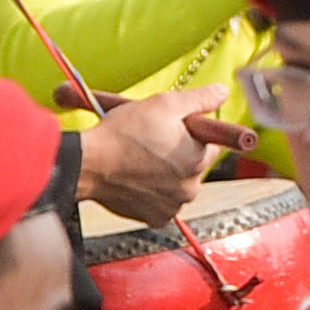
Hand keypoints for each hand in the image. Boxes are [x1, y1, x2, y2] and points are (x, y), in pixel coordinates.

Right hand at [79, 88, 222, 221]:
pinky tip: (136, 179)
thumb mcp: (164, 104)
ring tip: (140, 160)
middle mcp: (191, 187)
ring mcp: (173, 205)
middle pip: (193, 166)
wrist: (86, 164)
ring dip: (165, 174)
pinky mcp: (154, 218)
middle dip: (178, 155)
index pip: (210, 144)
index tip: (171, 130)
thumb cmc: (123, 134)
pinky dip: (152, 193)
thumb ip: (199, 98)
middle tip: (151, 143)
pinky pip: (161, 203)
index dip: (191, 134)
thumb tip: (222, 92)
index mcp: (199, 160)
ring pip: (177, 184)